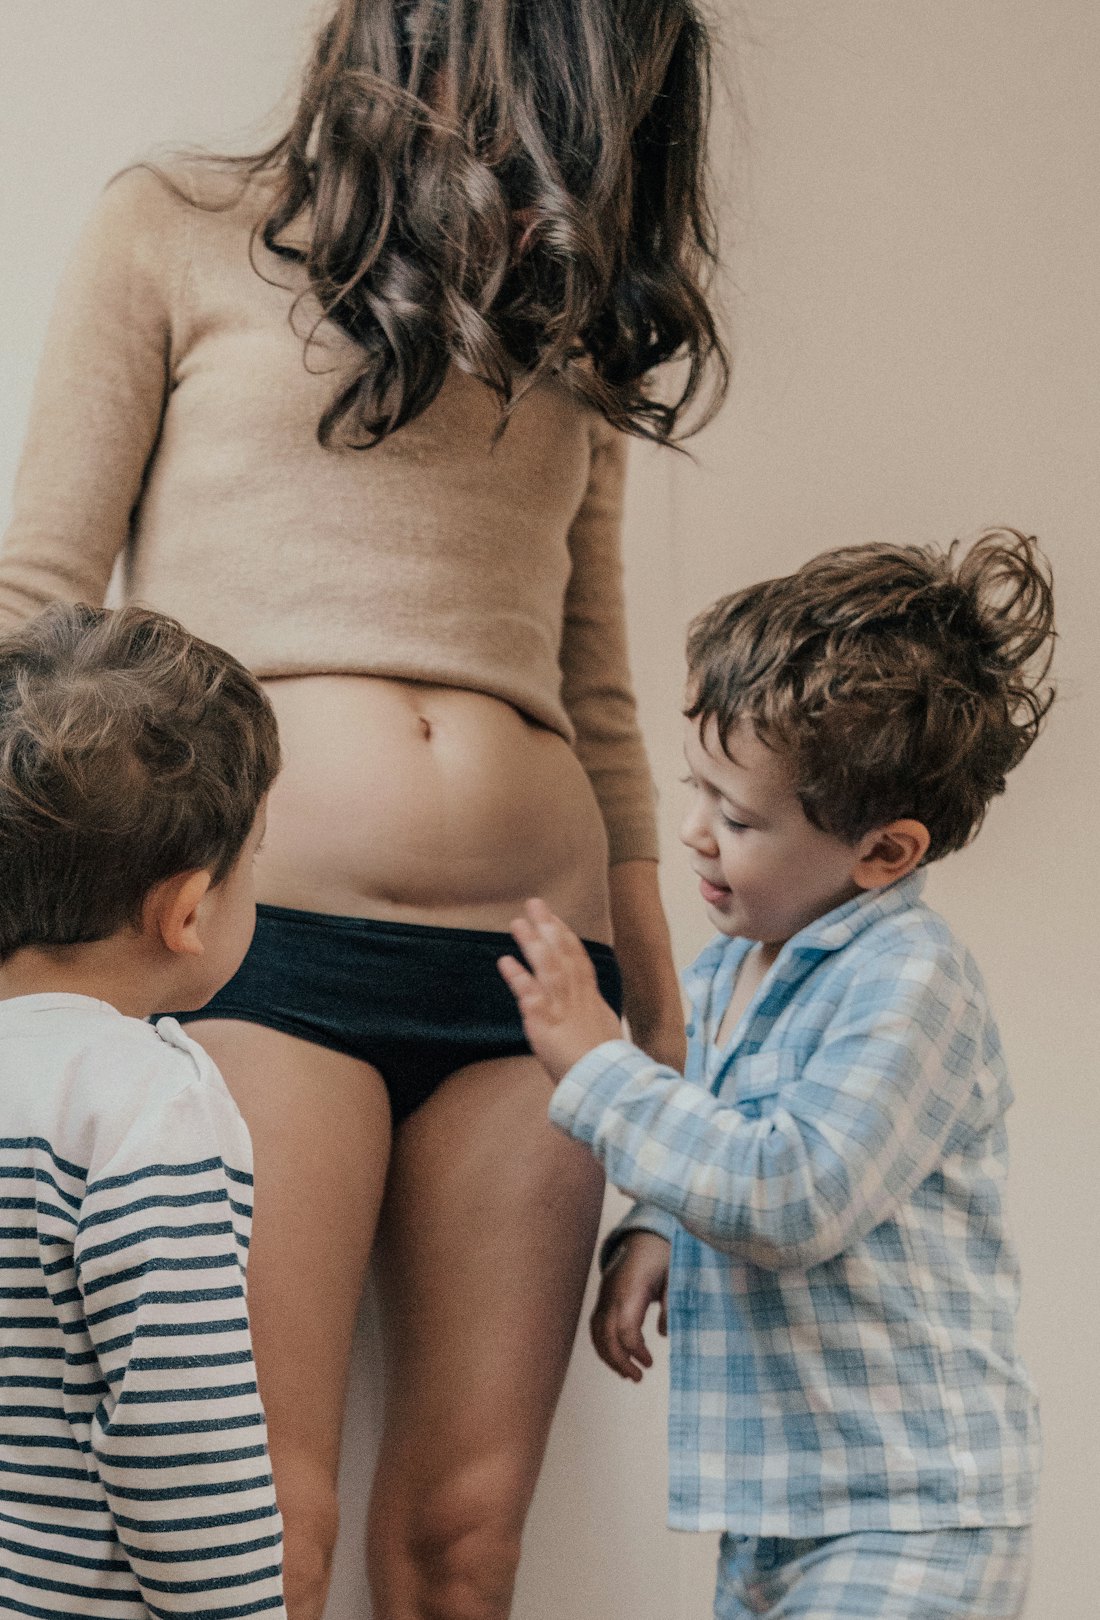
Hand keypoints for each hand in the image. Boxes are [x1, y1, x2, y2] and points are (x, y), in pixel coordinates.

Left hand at [498, 898, 622, 1081]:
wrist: (609, 1084)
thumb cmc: (608, 1069)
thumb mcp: (606, 1039)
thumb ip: (595, 1024)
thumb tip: (594, 1021)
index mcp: (592, 1002)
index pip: (579, 962)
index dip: (567, 939)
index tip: (556, 920)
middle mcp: (577, 999)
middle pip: (563, 956)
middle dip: (549, 928)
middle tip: (535, 904)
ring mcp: (561, 1009)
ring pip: (547, 968)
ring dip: (532, 943)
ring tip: (517, 923)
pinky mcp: (545, 1024)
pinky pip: (529, 995)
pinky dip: (517, 977)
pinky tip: (504, 961)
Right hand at [590, 1229, 669, 1381]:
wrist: (645, 1237)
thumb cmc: (662, 1257)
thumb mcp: (675, 1277)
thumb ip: (670, 1304)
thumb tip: (664, 1333)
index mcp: (631, 1288)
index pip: (624, 1327)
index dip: (634, 1350)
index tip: (649, 1362)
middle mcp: (612, 1293)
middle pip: (605, 1334)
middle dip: (619, 1360)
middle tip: (637, 1377)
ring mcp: (604, 1296)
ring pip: (596, 1332)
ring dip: (609, 1357)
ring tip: (628, 1374)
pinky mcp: (603, 1299)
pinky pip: (596, 1326)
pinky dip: (603, 1346)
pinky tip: (617, 1359)